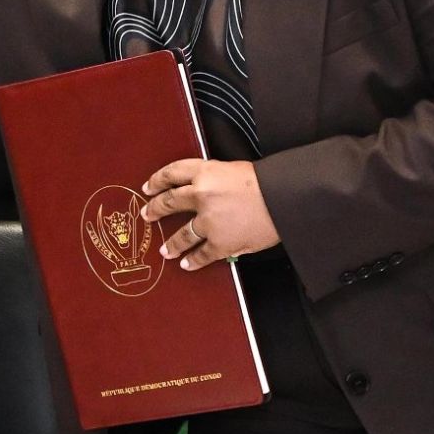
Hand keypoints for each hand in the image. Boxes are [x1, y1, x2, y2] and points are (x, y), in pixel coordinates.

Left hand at [140, 157, 280, 270]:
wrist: (285, 199)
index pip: (171, 173)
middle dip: (156, 210)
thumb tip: (198, 189)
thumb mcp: (231, 169)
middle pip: (170, 202)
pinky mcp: (221, 242)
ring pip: (183, 234)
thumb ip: (211, 178)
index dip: (157, 181)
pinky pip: (203, 254)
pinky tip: (186, 264)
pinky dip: (193, 260)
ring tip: (165, 250)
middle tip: (148, 215)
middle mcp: (201, 195)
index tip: (148, 187)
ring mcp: (209, 221)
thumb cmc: (265, 182)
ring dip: (172, 244)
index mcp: (204, 172)